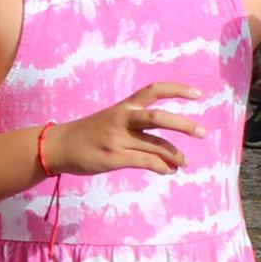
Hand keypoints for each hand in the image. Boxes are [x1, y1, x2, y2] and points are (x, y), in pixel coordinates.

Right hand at [45, 82, 205, 176]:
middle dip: (184, 125)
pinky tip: (166, 171)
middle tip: (202, 133)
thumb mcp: (111, 120)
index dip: (177, 90)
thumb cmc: (89, 134)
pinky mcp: (114, 157)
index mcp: (123, 107)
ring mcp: (117, 139)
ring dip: (175, 156)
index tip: (198, 94)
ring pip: (156, 146)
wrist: (59, 146)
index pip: (153, 91)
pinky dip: (161, 167)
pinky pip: (146, 162)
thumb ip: (138, 128)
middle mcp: (122, 120)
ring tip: (183, 163)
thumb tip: (168, 148)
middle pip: (158, 118)